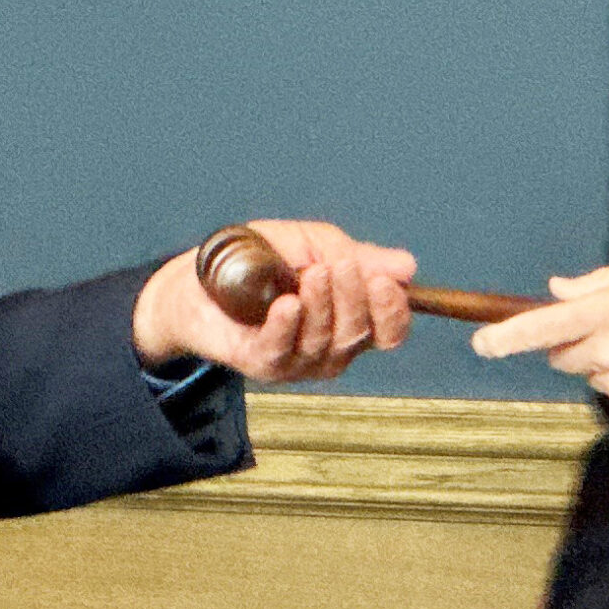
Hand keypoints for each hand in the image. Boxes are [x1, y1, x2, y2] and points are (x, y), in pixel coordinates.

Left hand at [133, 219, 416, 380]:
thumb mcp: (316, 246)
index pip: (389, 332)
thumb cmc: (264, 259)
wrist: (202, 274)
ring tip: (309, 271)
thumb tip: (407, 267)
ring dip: (322, 304)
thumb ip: (358, 256)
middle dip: (353, 297)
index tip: (384, 282)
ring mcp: (296, 360)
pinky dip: (287, 326)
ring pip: (323, 342)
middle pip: (358, 335)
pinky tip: (288, 304)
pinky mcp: (261, 362)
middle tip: (338, 264)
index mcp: (351, 322)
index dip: (393, 311)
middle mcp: (330, 349)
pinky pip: (282, 350)